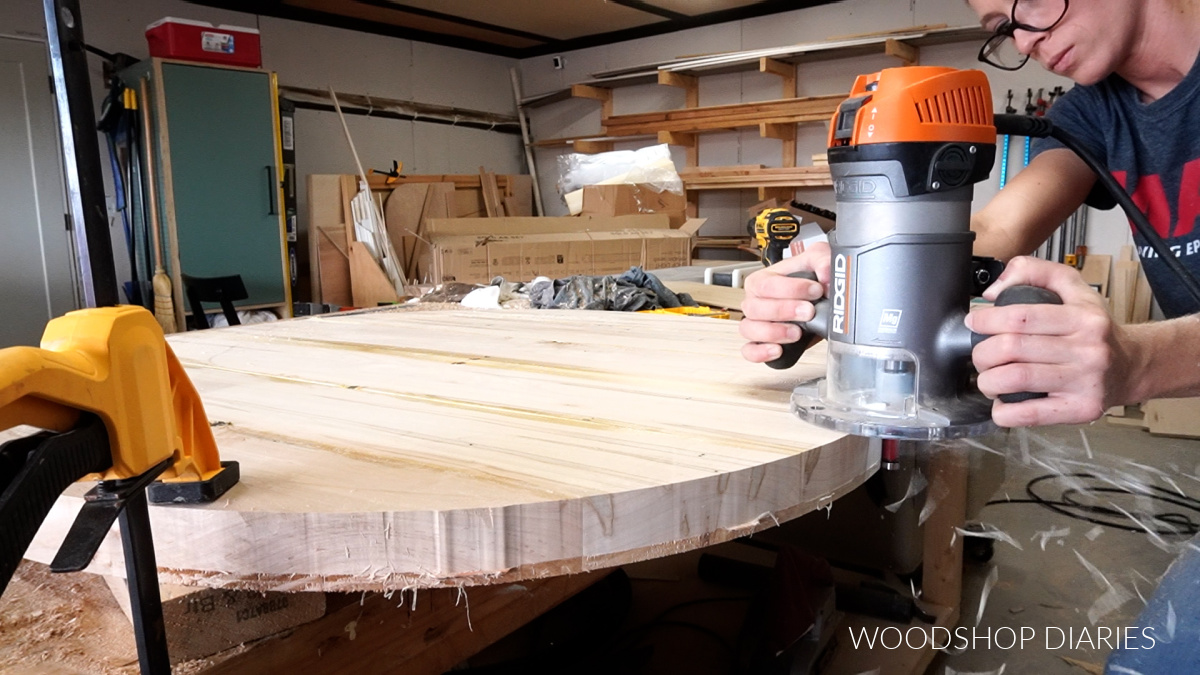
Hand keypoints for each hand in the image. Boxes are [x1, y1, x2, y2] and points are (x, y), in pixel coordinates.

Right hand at [739, 241, 830, 362]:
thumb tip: (826, 274)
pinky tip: (778, 350)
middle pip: (755, 308)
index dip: (791, 289)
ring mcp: (756, 323)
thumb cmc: (811, 280)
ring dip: (773, 332)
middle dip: (784, 311)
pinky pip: (749, 350)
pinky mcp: (763, 343)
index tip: (815, 290)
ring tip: (797, 333)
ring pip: (749, 329)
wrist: (820, 301)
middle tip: (809, 312)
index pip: (766, 285)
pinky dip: (760, 352)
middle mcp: (755, 302)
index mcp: (762, 279)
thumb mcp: (820, 260)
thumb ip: (823, 261)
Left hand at [967, 256, 1137, 426]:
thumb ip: (1034, 272)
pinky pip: (1030, 414)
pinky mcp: (1082, 409)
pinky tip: (1002, 403)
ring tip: (989, 379)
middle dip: (982, 353)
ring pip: (1016, 380)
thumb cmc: (1094, 329)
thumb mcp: (1073, 288)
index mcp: (1083, 318)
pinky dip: (1004, 411)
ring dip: (988, 381)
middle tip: (980, 355)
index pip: (1020, 317)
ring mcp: (1086, 382)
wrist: (1132, 366)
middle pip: (1012, 349)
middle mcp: (1087, 350)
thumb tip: (993, 291)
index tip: (974, 323)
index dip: (987, 320)